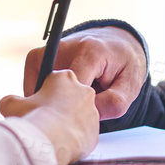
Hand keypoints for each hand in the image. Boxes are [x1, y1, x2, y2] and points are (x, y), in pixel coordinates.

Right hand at [0, 69, 98, 164]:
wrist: (53, 144)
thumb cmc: (35, 119)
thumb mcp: (11, 105)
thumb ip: (10, 101)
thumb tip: (9, 104)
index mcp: (64, 77)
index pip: (52, 81)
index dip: (40, 94)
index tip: (33, 105)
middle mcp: (83, 90)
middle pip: (67, 97)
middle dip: (55, 106)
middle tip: (41, 119)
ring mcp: (92, 111)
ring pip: (76, 116)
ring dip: (64, 122)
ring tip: (49, 134)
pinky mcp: (95, 132)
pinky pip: (81, 133)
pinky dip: (71, 138)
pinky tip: (59, 144)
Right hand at [23, 27, 146, 120]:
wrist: (115, 42)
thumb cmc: (123, 65)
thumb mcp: (131, 85)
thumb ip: (114, 103)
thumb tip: (87, 116)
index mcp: (90, 53)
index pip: (72, 91)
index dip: (76, 112)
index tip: (81, 122)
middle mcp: (63, 47)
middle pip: (51, 92)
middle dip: (60, 109)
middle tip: (76, 116)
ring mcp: (47, 51)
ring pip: (39, 90)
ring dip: (51, 102)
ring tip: (72, 101)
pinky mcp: (37, 57)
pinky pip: (34, 86)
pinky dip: (45, 97)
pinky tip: (62, 96)